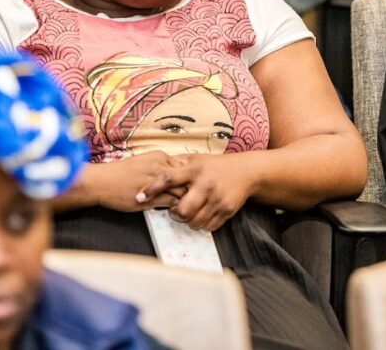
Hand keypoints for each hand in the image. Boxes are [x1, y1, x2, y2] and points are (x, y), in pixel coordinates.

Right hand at [90, 151, 189, 211]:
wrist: (102, 182)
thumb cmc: (121, 173)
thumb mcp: (144, 162)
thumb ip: (161, 166)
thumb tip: (176, 174)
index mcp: (160, 156)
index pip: (185, 166)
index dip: (188, 178)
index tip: (189, 185)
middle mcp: (160, 167)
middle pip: (187, 179)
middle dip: (190, 189)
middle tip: (192, 197)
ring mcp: (156, 182)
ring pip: (181, 192)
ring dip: (184, 200)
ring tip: (185, 206)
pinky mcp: (151, 197)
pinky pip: (171, 203)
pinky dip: (175, 207)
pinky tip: (173, 210)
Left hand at [140, 153, 256, 231]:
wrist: (246, 172)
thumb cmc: (217, 166)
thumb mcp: (198, 159)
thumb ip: (179, 164)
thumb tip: (156, 165)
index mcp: (195, 169)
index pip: (168, 178)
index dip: (152, 188)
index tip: (138, 196)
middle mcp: (206, 184)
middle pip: (183, 209)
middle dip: (175, 214)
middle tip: (175, 211)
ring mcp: (217, 199)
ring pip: (194, 222)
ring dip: (188, 221)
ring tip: (189, 213)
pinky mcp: (226, 210)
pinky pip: (208, 226)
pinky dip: (201, 225)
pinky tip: (201, 216)